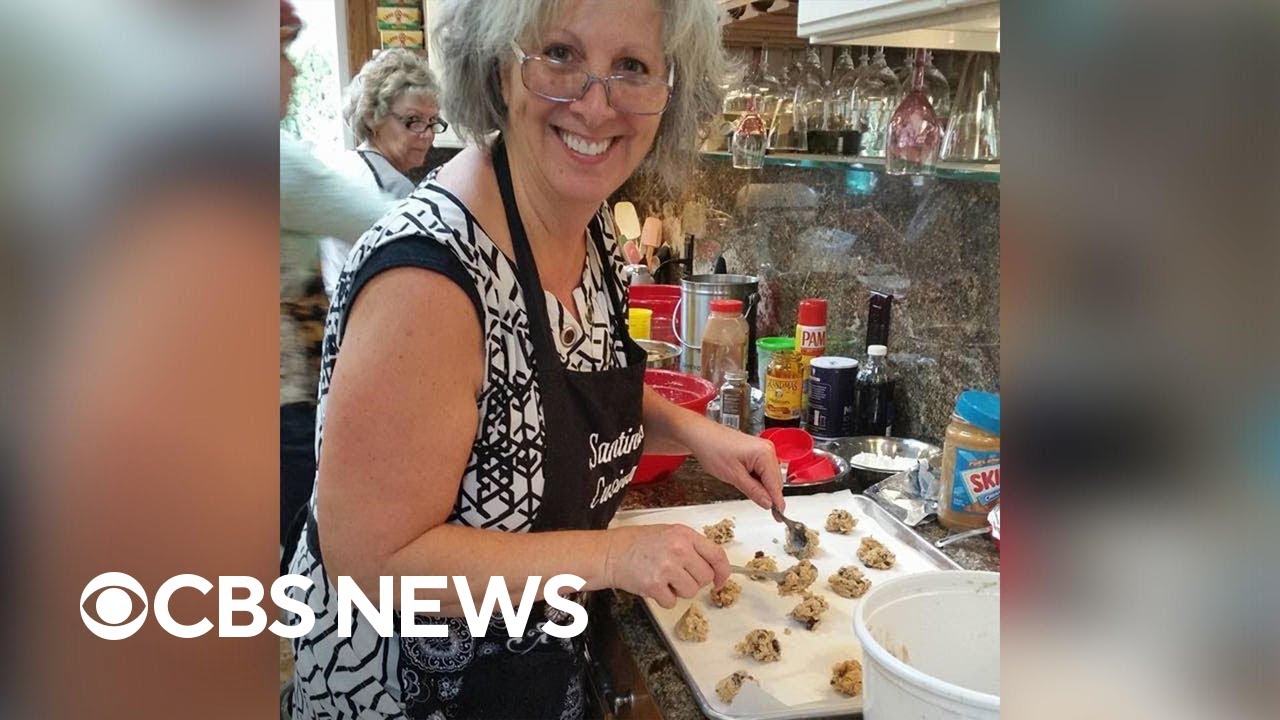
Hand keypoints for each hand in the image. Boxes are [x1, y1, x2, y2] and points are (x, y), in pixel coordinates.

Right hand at [603, 524, 729, 608]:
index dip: (723, 571)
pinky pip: (672, 602)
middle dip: (694, 581)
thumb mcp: (669, 533)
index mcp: (684, 534)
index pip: (716, 554)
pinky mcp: (655, 585)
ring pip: (691, 592)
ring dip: (679, 591)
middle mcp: (679, 549)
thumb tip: (714, 566)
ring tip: (663, 578)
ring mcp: (667, 568)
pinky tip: (654, 585)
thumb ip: (691, 546)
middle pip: (705, 577)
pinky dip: (664, 599)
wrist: (611, 553)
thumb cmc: (638, 543)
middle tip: (678, 575)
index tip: (721, 580)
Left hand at [687, 421, 785, 511]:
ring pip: (769, 477)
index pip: (775, 484)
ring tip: (747, 490)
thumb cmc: (712, 449)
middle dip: (770, 495)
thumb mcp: (733, 476)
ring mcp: (763, 449)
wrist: (701, 436)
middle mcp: (767, 450)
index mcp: (764, 454)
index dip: (777, 502)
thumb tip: (768, 503)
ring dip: (763, 487)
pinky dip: (758, 480)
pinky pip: (763, 470)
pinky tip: (748, 482)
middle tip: (766, 510)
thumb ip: (754, 491)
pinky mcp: (757, 451)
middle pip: (775, 481)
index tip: (779, 516)